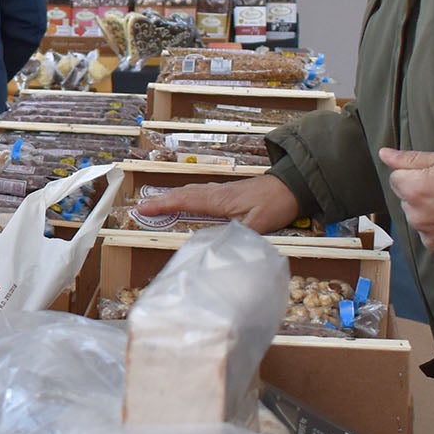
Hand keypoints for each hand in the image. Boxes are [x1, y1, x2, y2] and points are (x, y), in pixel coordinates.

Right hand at [137, 175, 301, 234]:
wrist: (293, 186)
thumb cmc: (276, 203)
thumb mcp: (259, 225)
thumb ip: (238, 236)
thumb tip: (218, 247)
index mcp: (219, 199)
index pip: (185, 201)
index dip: (163, 205)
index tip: (143, 209)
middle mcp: (216, 192)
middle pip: (183, 194)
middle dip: (160, 200)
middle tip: (140, 207)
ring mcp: (222, 191)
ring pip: (191, 192)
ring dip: (172, 197)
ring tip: (155, 203)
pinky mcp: (228, 192)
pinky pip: (200, 192)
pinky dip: (186, 195)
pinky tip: (186, 199)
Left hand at [379, 148, 433, 264]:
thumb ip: (412, 158)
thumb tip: (384, 154)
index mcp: (414, 191)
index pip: (397, 178)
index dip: (416, 173)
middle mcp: (416, 218)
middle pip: (408, 201)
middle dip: (423, 195)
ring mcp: (430, 239)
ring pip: (422, 221)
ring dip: (433, 215)